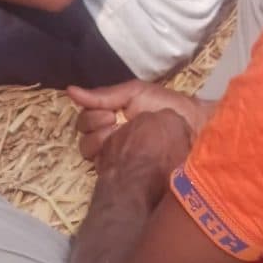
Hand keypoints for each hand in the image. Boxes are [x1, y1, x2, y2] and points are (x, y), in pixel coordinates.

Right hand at [65, 80, 210, 167]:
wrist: (193, 128)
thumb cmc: (167, 106)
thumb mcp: (135, 93)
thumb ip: (103, 95)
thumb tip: (69, 91)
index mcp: (111, 115)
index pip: (84, 117)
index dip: (92, 115)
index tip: (111, 113)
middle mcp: (109, 135)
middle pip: (82, 134)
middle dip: (95, 126)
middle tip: (116, 122)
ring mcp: (115, 155)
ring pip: (87, 150)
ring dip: (100, 142)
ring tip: (122, 137)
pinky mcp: (124, 171)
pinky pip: (101, 166)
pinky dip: (108, 158)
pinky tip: (126, 155)